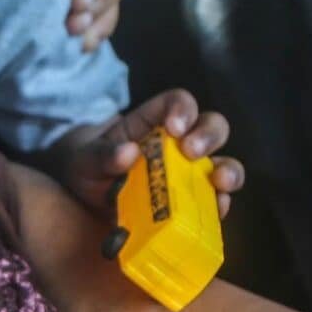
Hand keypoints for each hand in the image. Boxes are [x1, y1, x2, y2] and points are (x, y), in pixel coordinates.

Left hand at [57, 91, 243, 216]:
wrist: (84, 200)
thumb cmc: (89, 167)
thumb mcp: (86, 159)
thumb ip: (102, 155)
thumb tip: (128, 153)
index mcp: (155, 122)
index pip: (178, 102)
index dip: (183, 109)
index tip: (175, 127)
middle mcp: (181, 144)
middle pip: (212, 126)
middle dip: (208, 136)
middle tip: (191, 152)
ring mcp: (191, 174)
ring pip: (224, 163)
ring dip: (228, 171)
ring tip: (219, 181)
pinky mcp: (194, 204)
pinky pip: (217, 202)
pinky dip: (220, 205)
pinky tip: (216, 209)